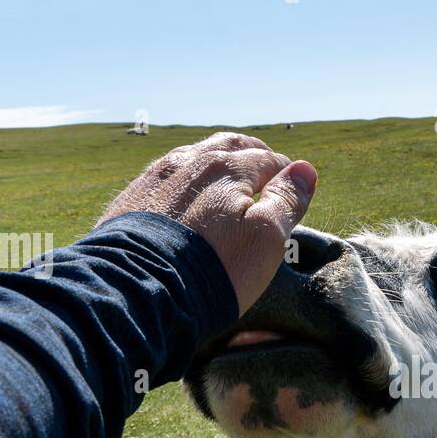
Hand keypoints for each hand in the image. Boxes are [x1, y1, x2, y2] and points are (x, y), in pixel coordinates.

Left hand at [100, 131, 317, 311]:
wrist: (139, 290)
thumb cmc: (214, 267)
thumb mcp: (266, 237)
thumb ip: (287, 201)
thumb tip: (305, 170)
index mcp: (228, 167)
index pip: (269, 161)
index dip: (286, 176)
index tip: (292, 190)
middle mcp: (191, 162)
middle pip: (230, 147)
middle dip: (253, 156)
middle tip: (265, 169)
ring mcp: (157, 178)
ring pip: (194, 156)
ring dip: (216, 162)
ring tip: (226, 178)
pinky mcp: (131, 198)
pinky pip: (164, 177)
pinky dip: (185, 180)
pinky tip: (185, 196)